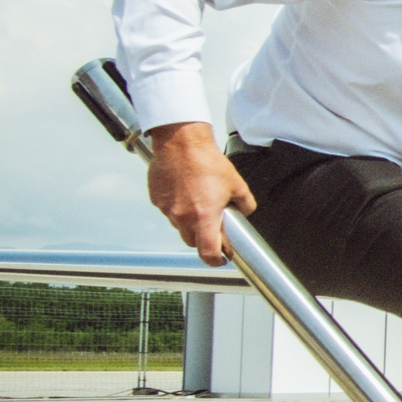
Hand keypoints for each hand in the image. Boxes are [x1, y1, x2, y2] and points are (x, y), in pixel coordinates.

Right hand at [146, 123, 254, 264]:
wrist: (181, 142)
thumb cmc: (207, 161)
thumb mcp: (237, 185)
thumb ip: (245, 205)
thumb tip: (244, 213)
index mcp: (203, 216)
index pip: (207, 252)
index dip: (216, 260)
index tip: (221, 258)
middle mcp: (182, 216)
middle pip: (192, 241)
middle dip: (203, 238)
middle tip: (213, 225)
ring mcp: (166, 208)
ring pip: (179, 226)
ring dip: (189, 221)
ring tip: (199, 201)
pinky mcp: (156, 199)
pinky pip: (168, 211)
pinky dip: (177, 207)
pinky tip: (186, 192)